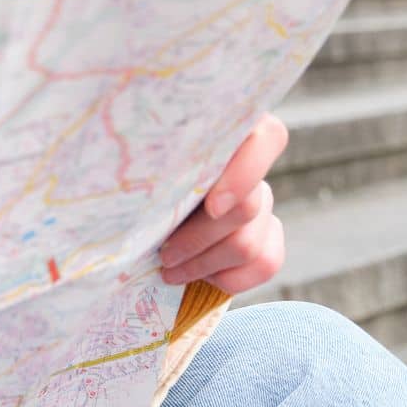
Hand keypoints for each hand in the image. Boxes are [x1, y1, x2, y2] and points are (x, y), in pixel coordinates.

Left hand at [157, 113, 287, 293]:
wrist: (139, 205)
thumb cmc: (137, 173)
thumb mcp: (145, 158)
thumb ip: (156, 157)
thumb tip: (140, 161)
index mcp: (229, 128)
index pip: (268, 138)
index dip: (245, 176)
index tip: (212, 207)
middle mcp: (253, 162)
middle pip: (249, 208)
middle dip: (199, 239)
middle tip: (164, 253)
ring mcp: (264, 200)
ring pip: (250, 246)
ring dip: (204, 265)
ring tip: (169, 268)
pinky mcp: (268, 236)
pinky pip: (265, 265)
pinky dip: (227, 279)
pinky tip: (199, 273)